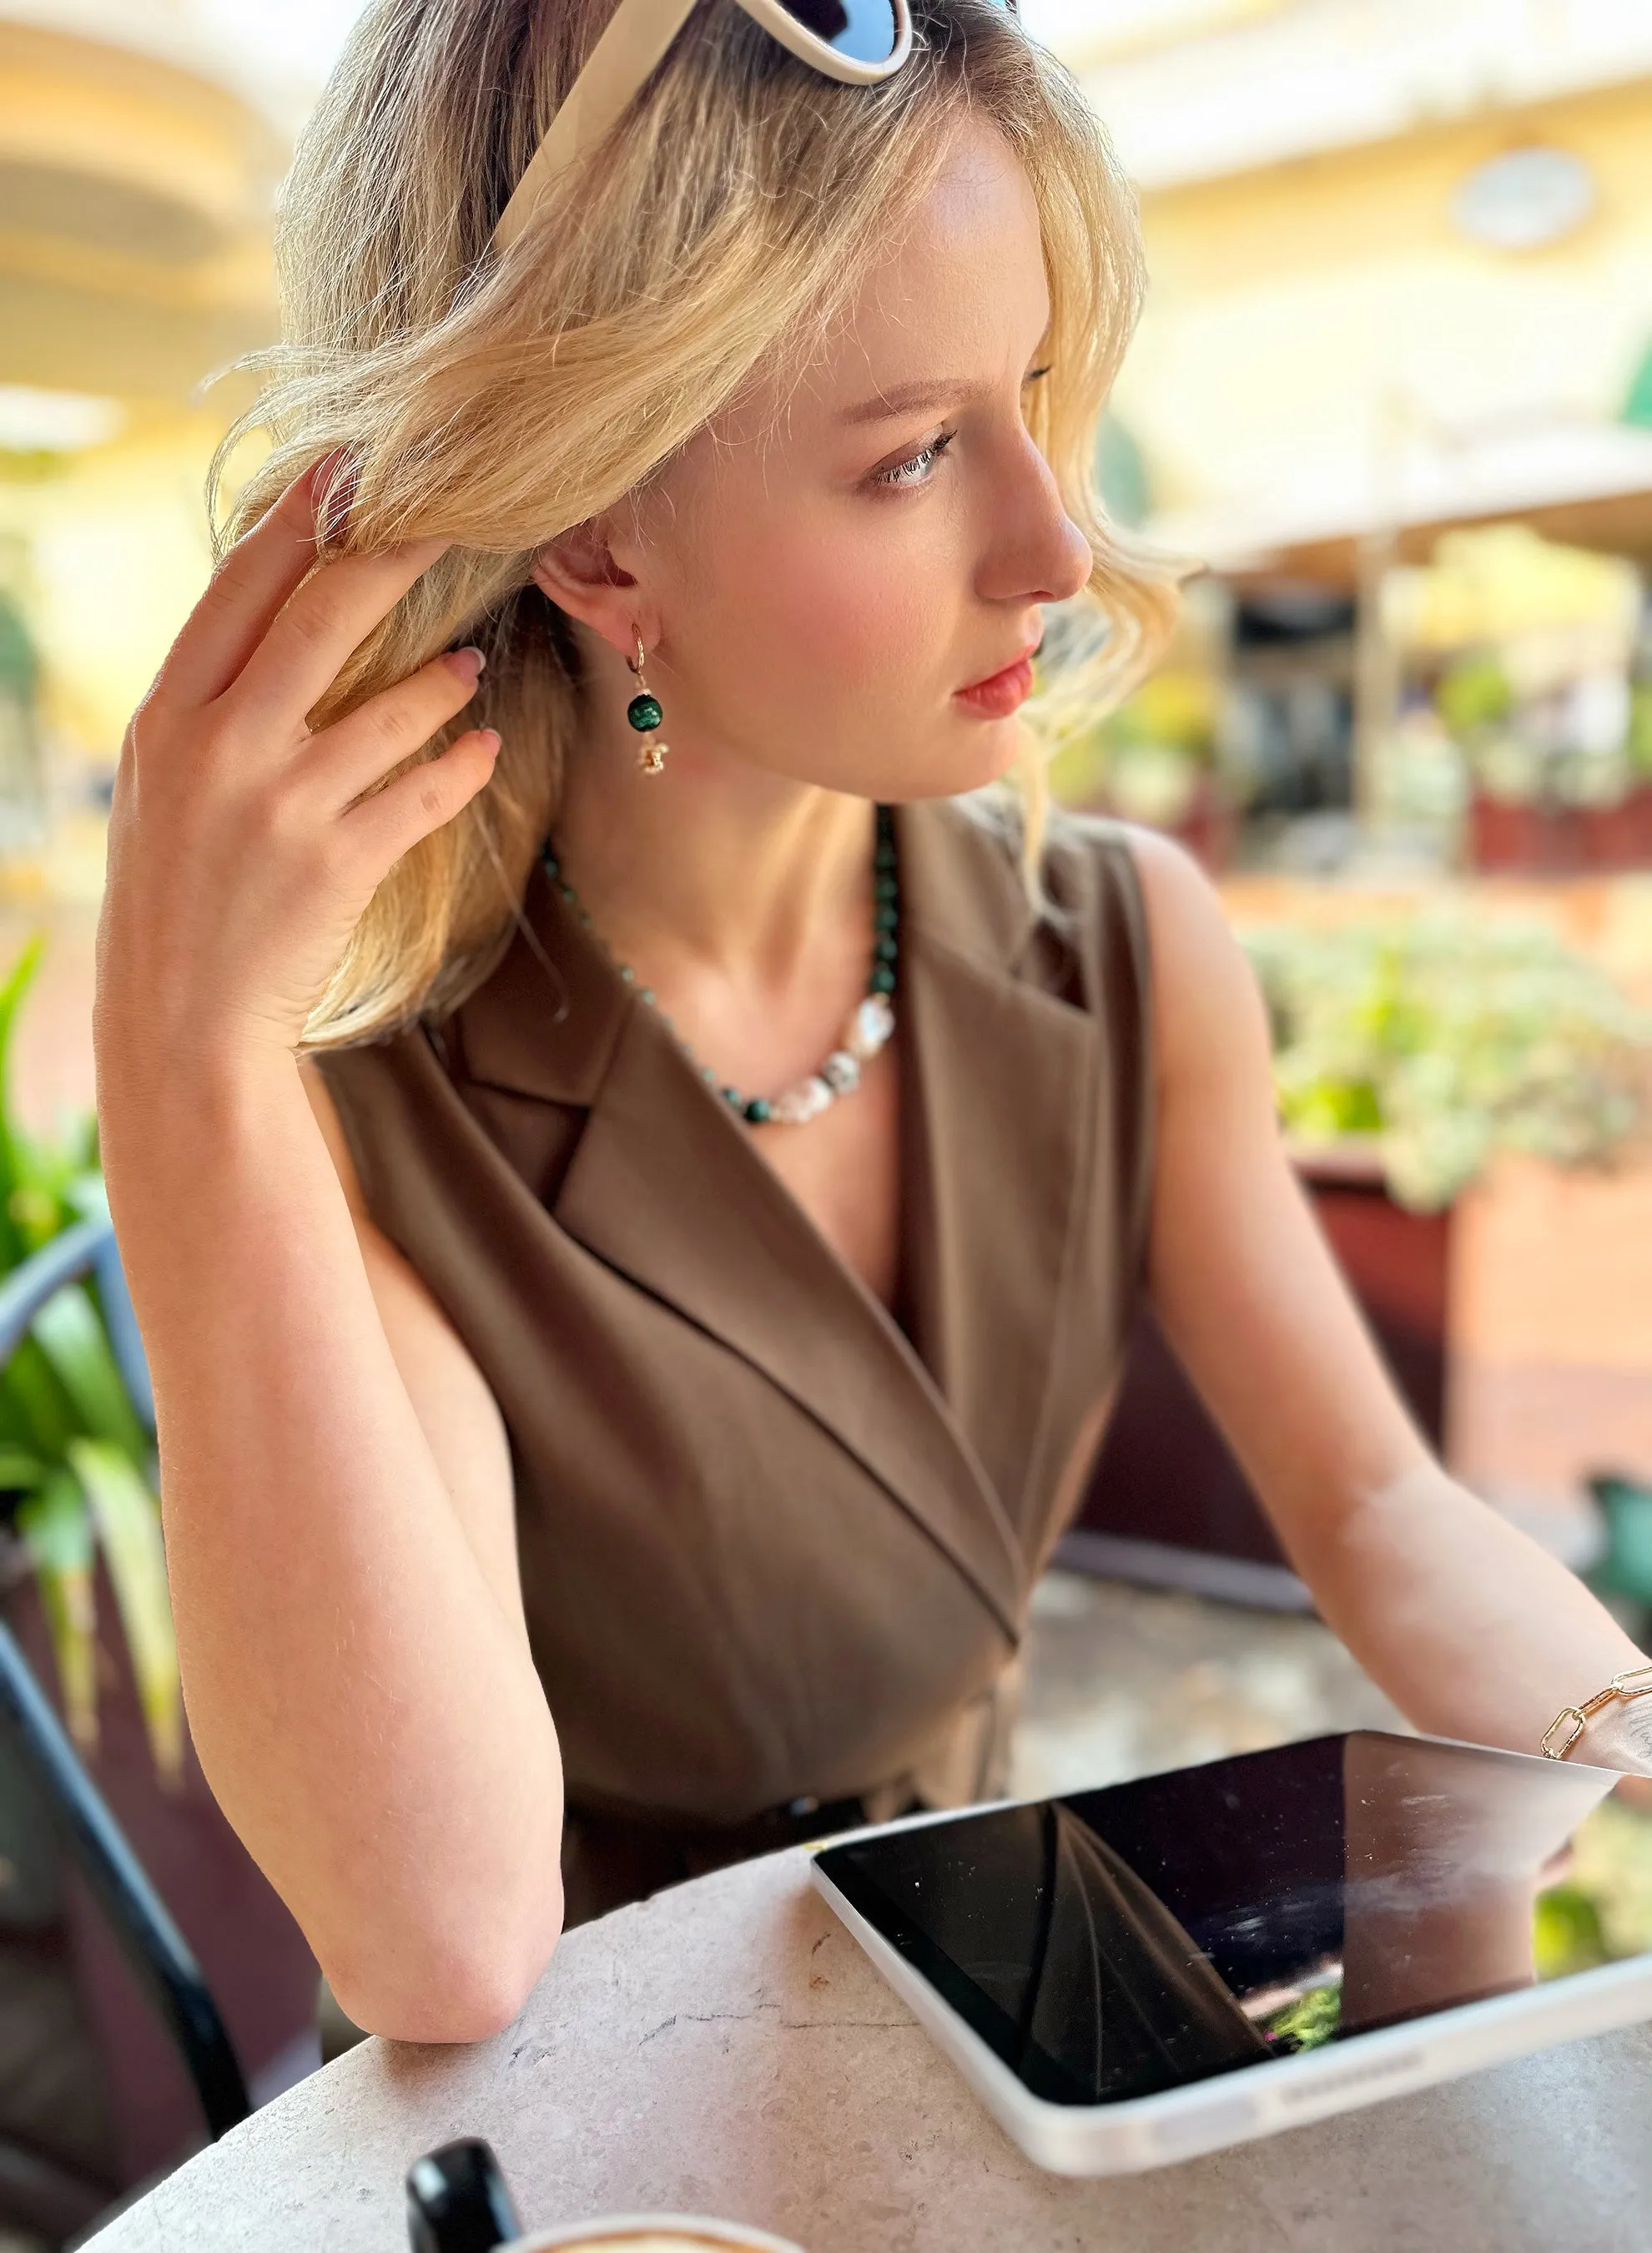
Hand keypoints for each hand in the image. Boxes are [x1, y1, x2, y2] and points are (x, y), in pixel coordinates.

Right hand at [94, 458, 498, 1089]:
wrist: (181, 1019)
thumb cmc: (174, 898)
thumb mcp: (162, 786)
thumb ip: (212, 708)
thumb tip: (276, 625)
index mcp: (166, 716)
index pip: (237, 589)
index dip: (298, 520)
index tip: (347, 468)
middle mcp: (220, 748)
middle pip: (321, 617)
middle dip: (393, 557)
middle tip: (453, 520)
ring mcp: (281, 806)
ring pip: (390, 706)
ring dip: (441, 678)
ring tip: (468, 665)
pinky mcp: (338, 864)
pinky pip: (424, 793)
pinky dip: (462, 765)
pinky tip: (486, 747)